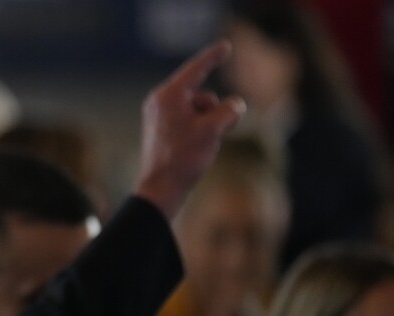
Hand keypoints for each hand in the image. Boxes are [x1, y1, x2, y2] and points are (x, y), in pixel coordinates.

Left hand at [134, 40, 245, 218]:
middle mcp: (160, 102)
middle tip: (208, 136)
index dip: (213, 57)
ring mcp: (159, 118)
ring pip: (200, 112)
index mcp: (168, 96)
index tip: (226, 46)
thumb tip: (234, 106)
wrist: (160, 190)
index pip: (196, 69)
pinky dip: (200, 133)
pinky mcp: (162, 132)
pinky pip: (191, 124)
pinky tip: (194, 152)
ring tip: (199, 147)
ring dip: (209, 125)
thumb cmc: (183, 159)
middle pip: (202, 96)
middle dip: (214, 112)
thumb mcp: (213, 130)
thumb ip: (229, 110)